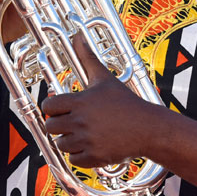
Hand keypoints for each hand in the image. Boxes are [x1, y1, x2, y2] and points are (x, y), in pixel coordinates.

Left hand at [42, 36, 154, 167]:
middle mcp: (81, 121)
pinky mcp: (95, 157)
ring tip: (83, 134)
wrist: (148, 127)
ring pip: (61, 144)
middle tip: (73, 122)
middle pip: (51, 127)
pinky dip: (79, 156)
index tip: (62, 109)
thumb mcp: (104, 78)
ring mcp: (87, 140)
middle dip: (59, 125)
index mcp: (80, 101)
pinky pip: (74, 160)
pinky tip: (91, 145)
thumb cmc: (125, 102)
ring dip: (69, 141)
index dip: (53, 107)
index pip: (49, 106)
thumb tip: (77, 35)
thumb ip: (87, 57)